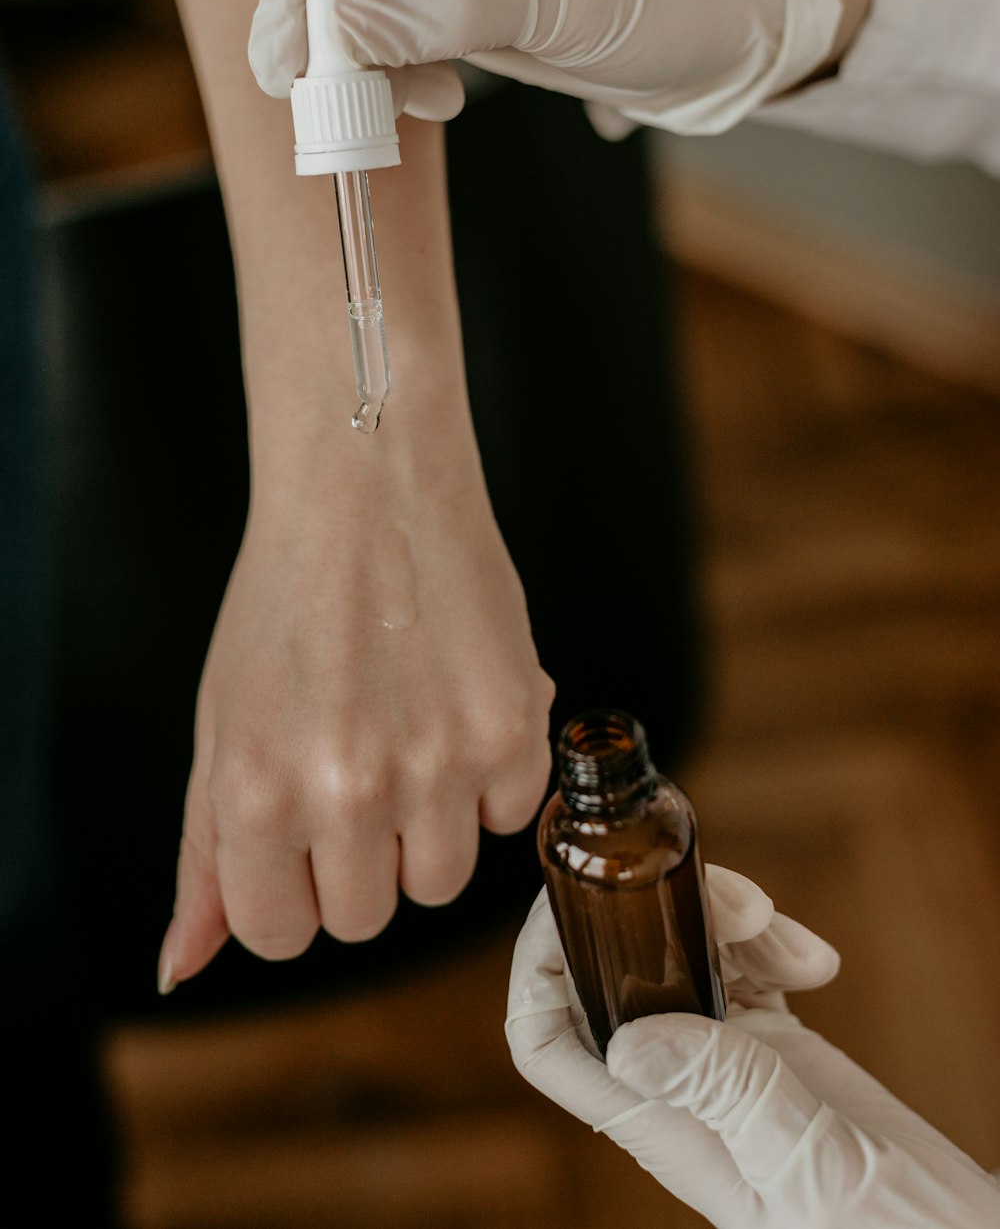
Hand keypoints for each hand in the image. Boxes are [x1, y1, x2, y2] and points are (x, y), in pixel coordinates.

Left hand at [157, 449, 553, 989]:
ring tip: (409, 736)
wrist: (371, 490)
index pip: (278, 933)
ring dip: (427, 826)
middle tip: (357, 767)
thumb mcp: (219, 725)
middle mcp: (349, 788)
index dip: (291, 886)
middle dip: (358, 859)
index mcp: (258, 792)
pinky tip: (457, 707)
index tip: (302, 833)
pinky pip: (506, 816)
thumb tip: (178, 971)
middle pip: (367, 916)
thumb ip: (203, 857)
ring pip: (441, 880)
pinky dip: (488, 778)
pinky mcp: (512, 730)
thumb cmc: (286, 600)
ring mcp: (439, 761)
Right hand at [249, 0, 842, 134]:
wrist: (716, 31)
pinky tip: (428, 101)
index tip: (298, 54)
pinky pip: (389, 25)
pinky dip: (392, 70)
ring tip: (375, 113)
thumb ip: (431, 11)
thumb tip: (334, 28)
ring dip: (356, 57)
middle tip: (296, 90)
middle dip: (317, 20)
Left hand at [506, 875, 999, 1227]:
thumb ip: (730, 1099)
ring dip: (722, 921)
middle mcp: (682, 1091)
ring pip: (682, 960)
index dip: (539, 966)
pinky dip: (770, 945)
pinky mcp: (780, 1053)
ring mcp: (729, 1067)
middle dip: (649, 913)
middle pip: (614, 975)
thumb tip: (630, 1038)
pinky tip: (814, 960)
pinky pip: (744, 972)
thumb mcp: (810, 1170)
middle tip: (731, 900)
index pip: (550, 1040)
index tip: (577, 900)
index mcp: (664, 1126)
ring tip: (781, 928)